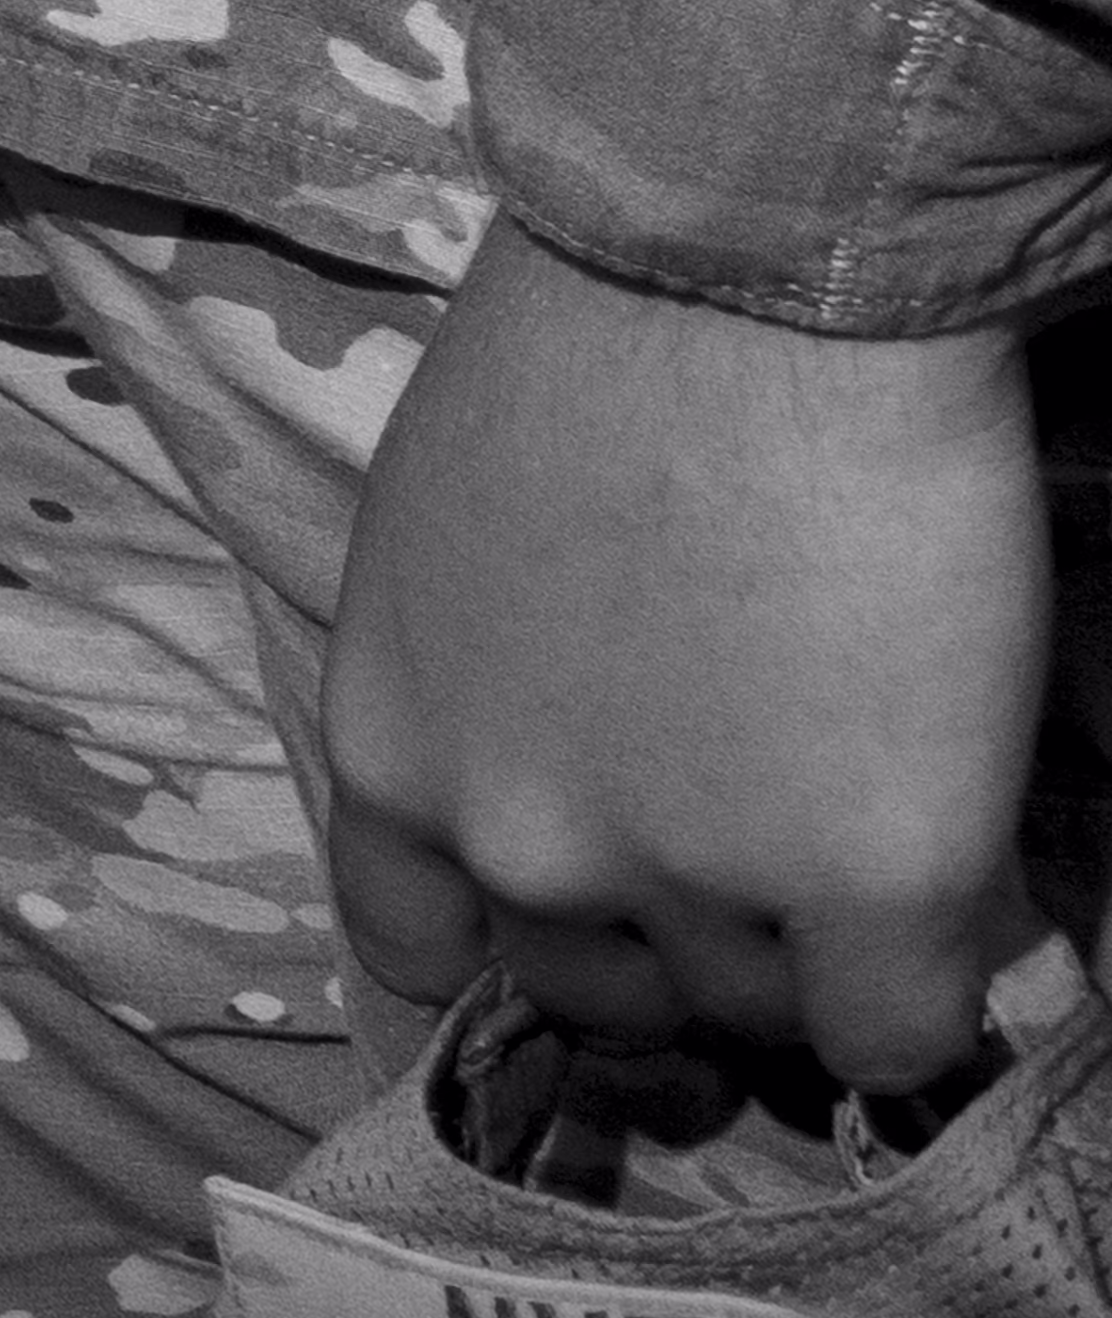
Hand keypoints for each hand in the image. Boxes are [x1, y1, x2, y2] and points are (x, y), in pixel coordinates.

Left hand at [321, 221, 1047, 1090]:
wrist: (745, 283)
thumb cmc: (587, 354)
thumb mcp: (446, 540)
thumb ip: (481, 686)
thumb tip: (567, 772)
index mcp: (391, 738)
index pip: (409, 940)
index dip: (504, 934)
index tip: (578, 902)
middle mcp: (513, 838)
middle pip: (599, 988)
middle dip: (664, 935)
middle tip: (738, 820)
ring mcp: (689, 876)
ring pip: (757, 1002)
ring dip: (801, 930)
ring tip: (836, 770)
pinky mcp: (864, 886)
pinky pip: (893, 1034)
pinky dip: (918, 984)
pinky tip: (927, 882)